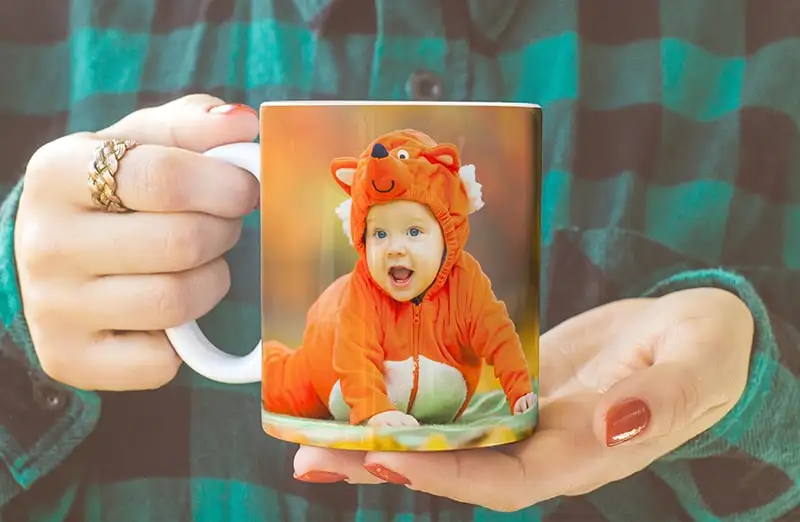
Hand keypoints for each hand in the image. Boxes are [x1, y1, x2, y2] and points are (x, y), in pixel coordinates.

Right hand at [15, 95, 258, 390]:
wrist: (51, 255)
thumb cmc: (112, 192)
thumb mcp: (140, 142)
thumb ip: (193, 125)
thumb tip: (244, 125)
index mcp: (58, 171)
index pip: (163, 179)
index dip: (225, 185)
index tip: (245, 188)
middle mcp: (45, 241)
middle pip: (181, 243)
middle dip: (223, 232)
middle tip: (221, 224)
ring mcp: (52, 307)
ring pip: (177, 302)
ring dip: (211, 282)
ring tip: (199, 264)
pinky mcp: (69, 358)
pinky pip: (161, 362)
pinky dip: (183, 341)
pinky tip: (168, 313)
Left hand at [292, 288, 753, 511]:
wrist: (688, 332)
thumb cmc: (705, 348)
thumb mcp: (700, 364)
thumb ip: (664, 398)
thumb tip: (619, 426)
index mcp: (583, 452)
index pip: (504, 479)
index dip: (445, 475)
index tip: (385, 456)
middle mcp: (542, 446)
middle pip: (453, 468)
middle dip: (384, 464)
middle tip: (311, 453)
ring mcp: (523, 419)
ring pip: (444, 439)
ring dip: (379, 439)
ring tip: (310, 436)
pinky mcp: (512, 388)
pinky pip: (454, 403)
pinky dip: (409, 404)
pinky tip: (363, 397)